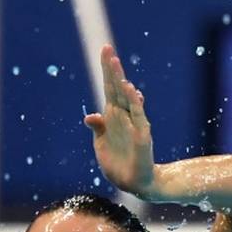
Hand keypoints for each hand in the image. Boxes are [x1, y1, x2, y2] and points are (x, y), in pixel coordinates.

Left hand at [83, 45, 155, 196]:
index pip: (109, 88)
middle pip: (117, 87)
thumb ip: (97, 127)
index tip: (104, 50)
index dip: (107, 71)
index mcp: (113, 115)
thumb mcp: (101, 143)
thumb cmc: (117, 161)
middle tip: (107, 49)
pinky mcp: (142, 134)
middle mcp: (124, 115)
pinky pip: (138, 115)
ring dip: (120, 81)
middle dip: (112, 69)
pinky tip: (129, 90)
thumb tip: (90, 116)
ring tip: (115, 64)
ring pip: (127, 97)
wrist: (133, 181)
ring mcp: (134, 123)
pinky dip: (134, 102)